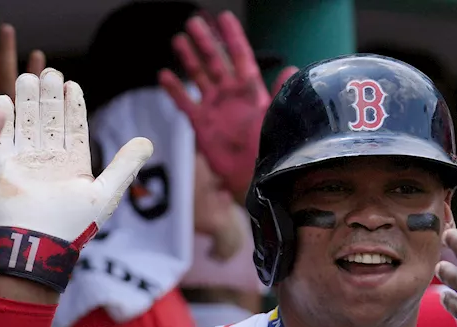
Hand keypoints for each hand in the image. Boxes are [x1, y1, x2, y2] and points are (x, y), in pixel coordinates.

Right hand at [0, 68, 151, 247]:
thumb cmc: (74, 223)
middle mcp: (49, 160)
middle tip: (50, 72)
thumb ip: (125, 165)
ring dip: (27, 101)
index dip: (73, 106)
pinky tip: (5, 100)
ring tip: (29, 77)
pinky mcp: (2, 169)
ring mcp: (26, 163)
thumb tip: (148, 141)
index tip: (72, 85)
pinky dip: (2, 120)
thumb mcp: (107, 192)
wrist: (39, 244)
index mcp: (73, 165)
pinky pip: (1, 140)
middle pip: (49, 120)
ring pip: (26, 124)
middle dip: (49, 97)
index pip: (74, 128)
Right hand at [158, 11, 296, 201]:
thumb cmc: (270, 149)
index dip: (232, 37)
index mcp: (251, 91)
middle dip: (206, 41)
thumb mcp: (278, 117)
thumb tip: (292, 69)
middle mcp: (231, 95)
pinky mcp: (201, 123)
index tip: (224, 18)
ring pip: (199, 76)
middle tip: (194, 21)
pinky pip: (185, 102)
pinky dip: (174, 89)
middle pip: (216, 61)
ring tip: (179, 39)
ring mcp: (215, 107)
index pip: (241, 56)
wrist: (254, 178)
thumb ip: (282, 92)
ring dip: (190, 58)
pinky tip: (164, 75)